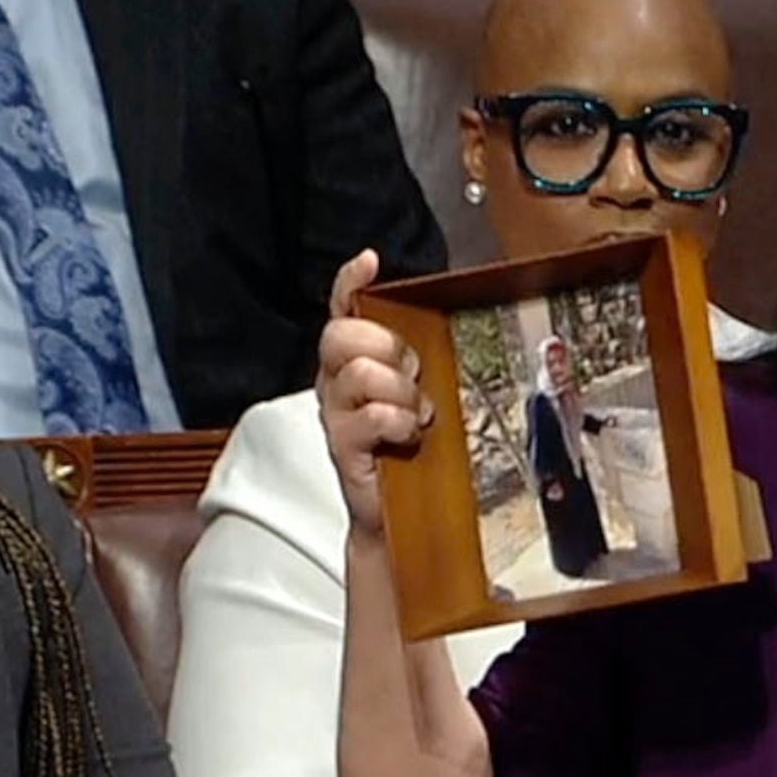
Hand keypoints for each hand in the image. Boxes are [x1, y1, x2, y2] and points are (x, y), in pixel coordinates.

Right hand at [317, 249, 434, 540]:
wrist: (397, 515)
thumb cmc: (411, 450)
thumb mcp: (418, 393)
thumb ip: (418, 358)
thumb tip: (442, 319)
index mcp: (353, 359)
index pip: (342, 306)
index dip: (350, 280)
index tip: (369, 261)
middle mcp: (336, 380)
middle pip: (343, 334)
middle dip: (388, 347)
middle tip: (412, 376)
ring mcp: (334, 412)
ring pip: (360, 372)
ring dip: (400, 392)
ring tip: (415, 416)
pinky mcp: (342, 445)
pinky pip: (371, 415)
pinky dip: (398, 423)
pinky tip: (408, 436)